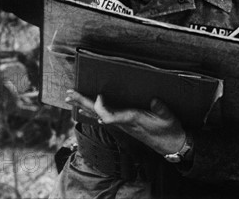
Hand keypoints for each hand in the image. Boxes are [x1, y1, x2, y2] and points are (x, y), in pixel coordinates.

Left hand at [66, 90, 186, 155]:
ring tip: (72, 98)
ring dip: (85, 106)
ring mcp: (122, 124)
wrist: (169, 144)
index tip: (99, 95)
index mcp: (132, 119)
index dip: (102, 107)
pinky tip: (87, 109)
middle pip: (99, 113)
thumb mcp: (168, 118)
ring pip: (99, 115)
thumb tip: (154, 100)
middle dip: (84, 103)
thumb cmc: (169, 130)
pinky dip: (94, 110)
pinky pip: (104, 116)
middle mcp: (124, 123)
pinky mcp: (124, 124)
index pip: (111, 116)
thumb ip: (161, 108)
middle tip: (69, 94)